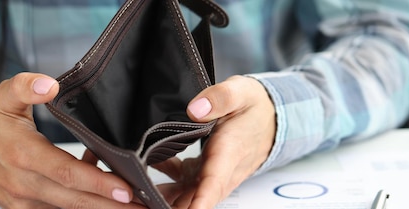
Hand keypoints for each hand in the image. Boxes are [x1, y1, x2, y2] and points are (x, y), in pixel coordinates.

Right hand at [0, 72, 144, 208]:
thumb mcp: (2, 97)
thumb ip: (24, 87)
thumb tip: (48, 84)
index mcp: (22, 155)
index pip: (66, 172)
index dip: (97, 182)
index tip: (127, 189)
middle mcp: (24, 184)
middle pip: (74, 200)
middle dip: (110, 206)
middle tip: (145, 207)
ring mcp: (23, 201)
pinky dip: (81, 208)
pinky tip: (105, 202)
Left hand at [155, 75, 275, 207]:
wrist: (272, 117)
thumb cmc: (254, 106)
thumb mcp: (241, 92)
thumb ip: (220, 98)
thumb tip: (194, 109)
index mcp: (229, 151)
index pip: (214, 182)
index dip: (199, 202)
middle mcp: (221, 170)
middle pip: (196, 198)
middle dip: (171, 206)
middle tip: (142, 202)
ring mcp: (212, 174)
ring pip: (187, 196)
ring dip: (164, 199)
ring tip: (136, 195)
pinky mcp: (204, 171)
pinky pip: (183, 185)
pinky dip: (164, 185)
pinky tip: (144, 176)